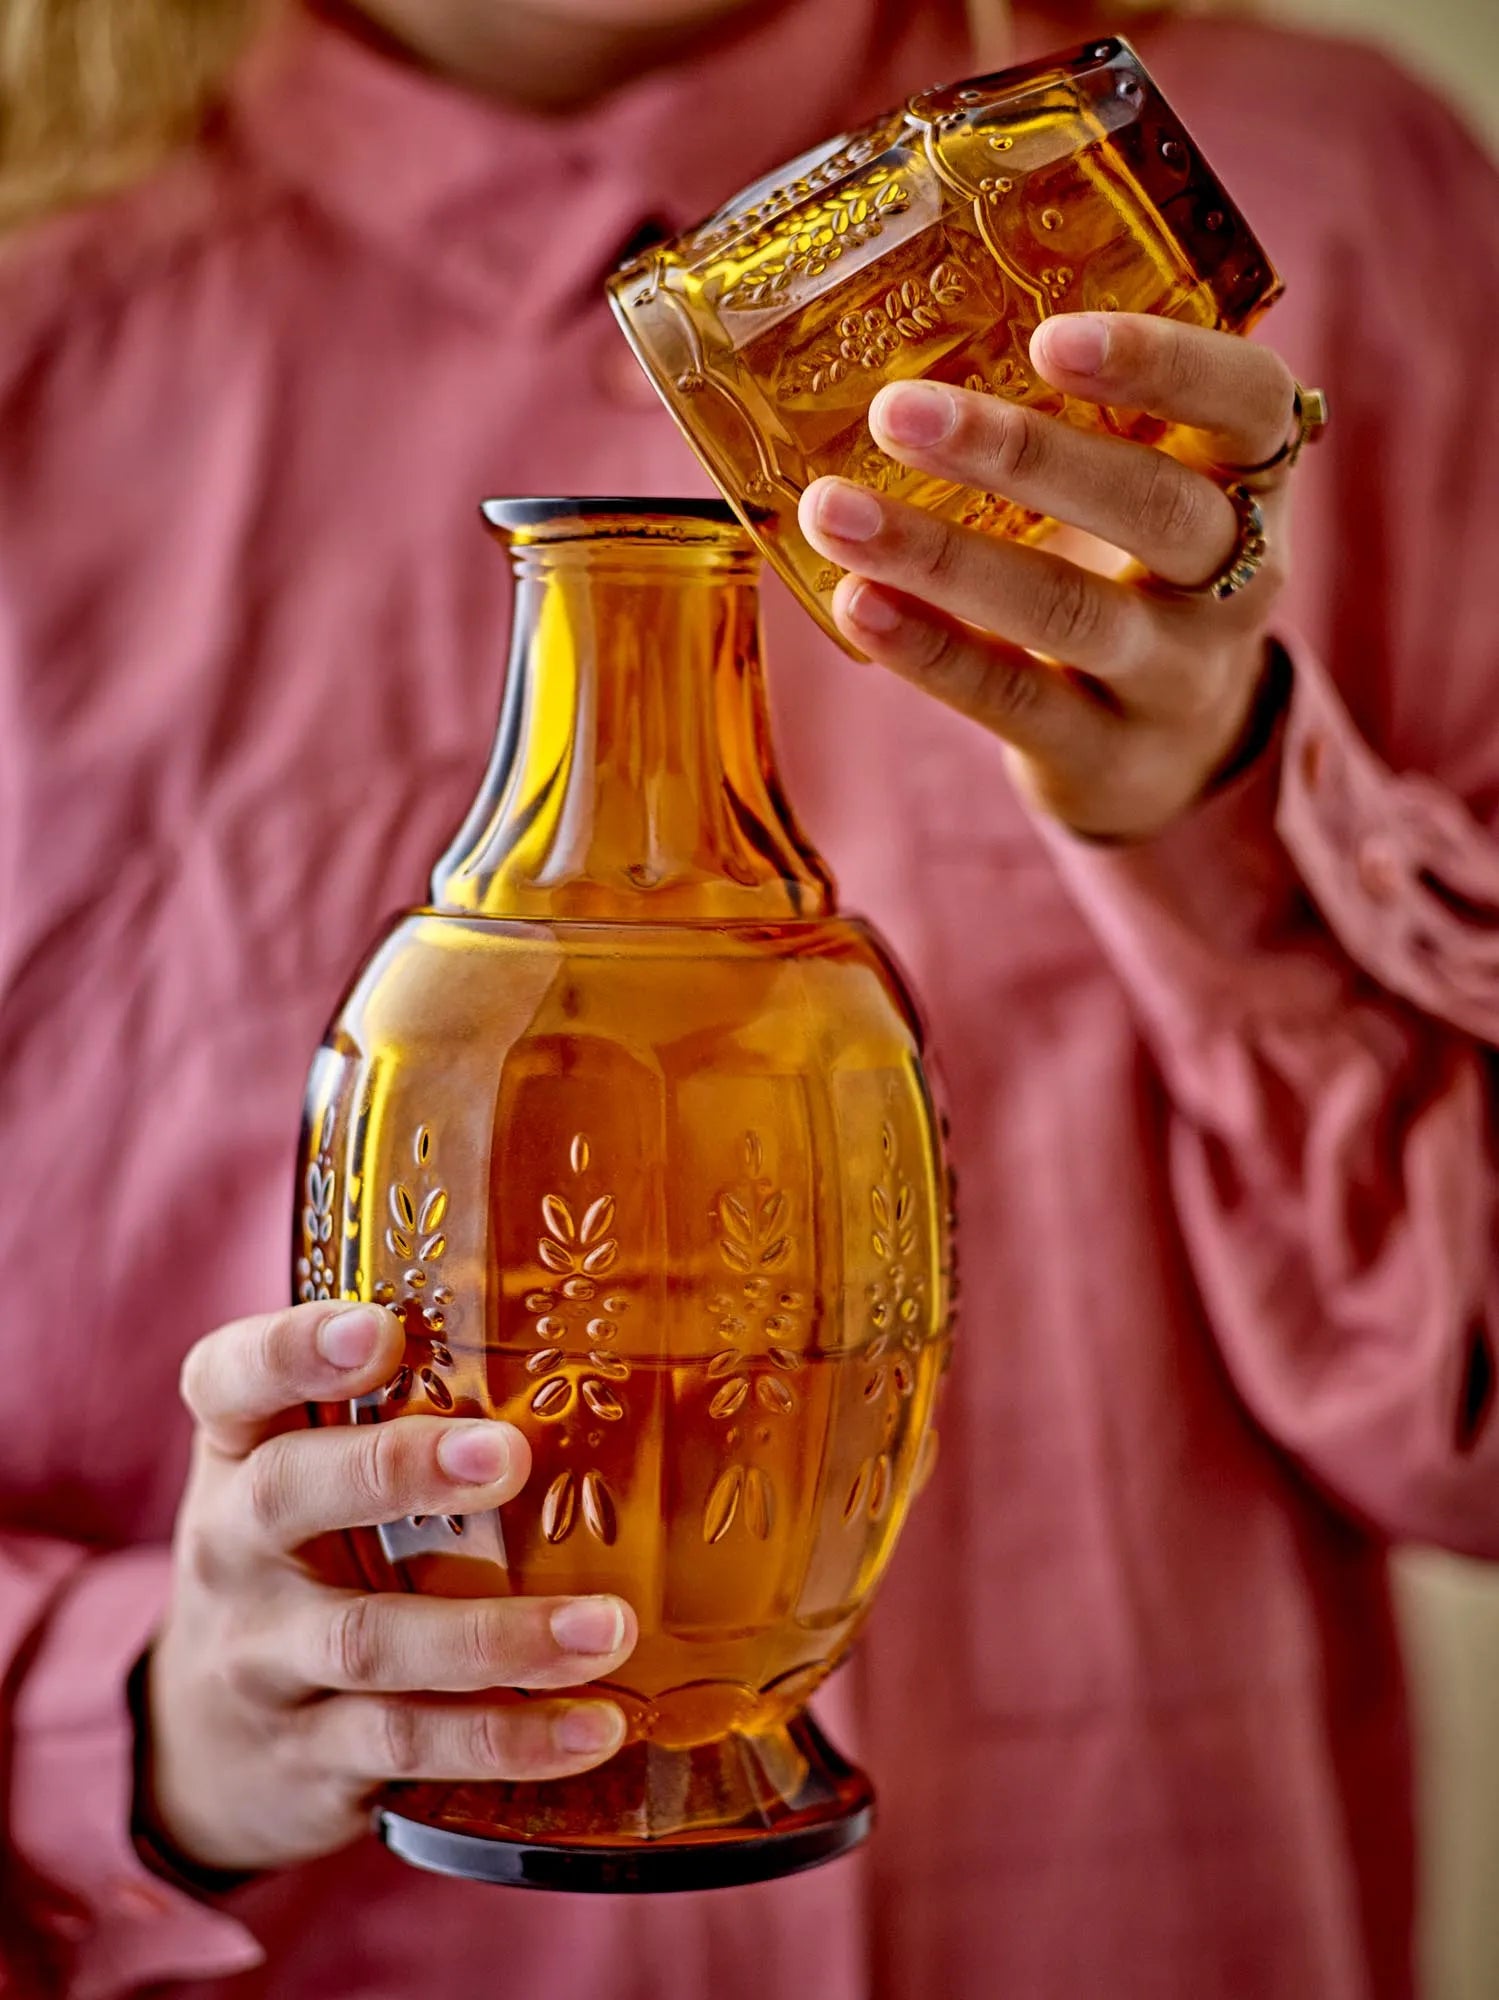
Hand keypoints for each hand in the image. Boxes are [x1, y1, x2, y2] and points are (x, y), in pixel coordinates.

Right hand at [144, 1301, 636, 1873]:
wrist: (196, 1749)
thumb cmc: (299, 1560)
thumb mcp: (306, 1473)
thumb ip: (400, 1408)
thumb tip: (589, 1335)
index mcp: (238, 1453)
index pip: (231, 1380)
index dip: (293, 1349)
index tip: (378, 1328)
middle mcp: (235, 1548)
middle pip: (288, 1497)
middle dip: (395, 1472)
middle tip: (508, 1455)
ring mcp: (266, 1658)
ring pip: (367, 1642)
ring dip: (495, 1638)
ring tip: (606, 1628)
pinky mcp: (311, 1755)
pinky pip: (407, 1744)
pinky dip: (505, 1739)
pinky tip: (592, 1726)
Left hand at [798, 314, 1301, 840]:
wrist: (1175, 757)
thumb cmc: (1131, 573)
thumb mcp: (1142, 481)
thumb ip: (1073, 412)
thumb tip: (887, 309)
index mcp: (1254, 481)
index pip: (1250, 403)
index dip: (1163, 364)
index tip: (1053, 336)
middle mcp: (1237, 579)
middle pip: (1155, 508)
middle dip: (1021, 454)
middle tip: (899, 410)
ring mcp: (1176, 678)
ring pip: (1073, 612)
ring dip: (943, 557)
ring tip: (832, 510)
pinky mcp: (1104, 755)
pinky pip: (1013, 699)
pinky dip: (930, 650)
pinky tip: (856, 601)